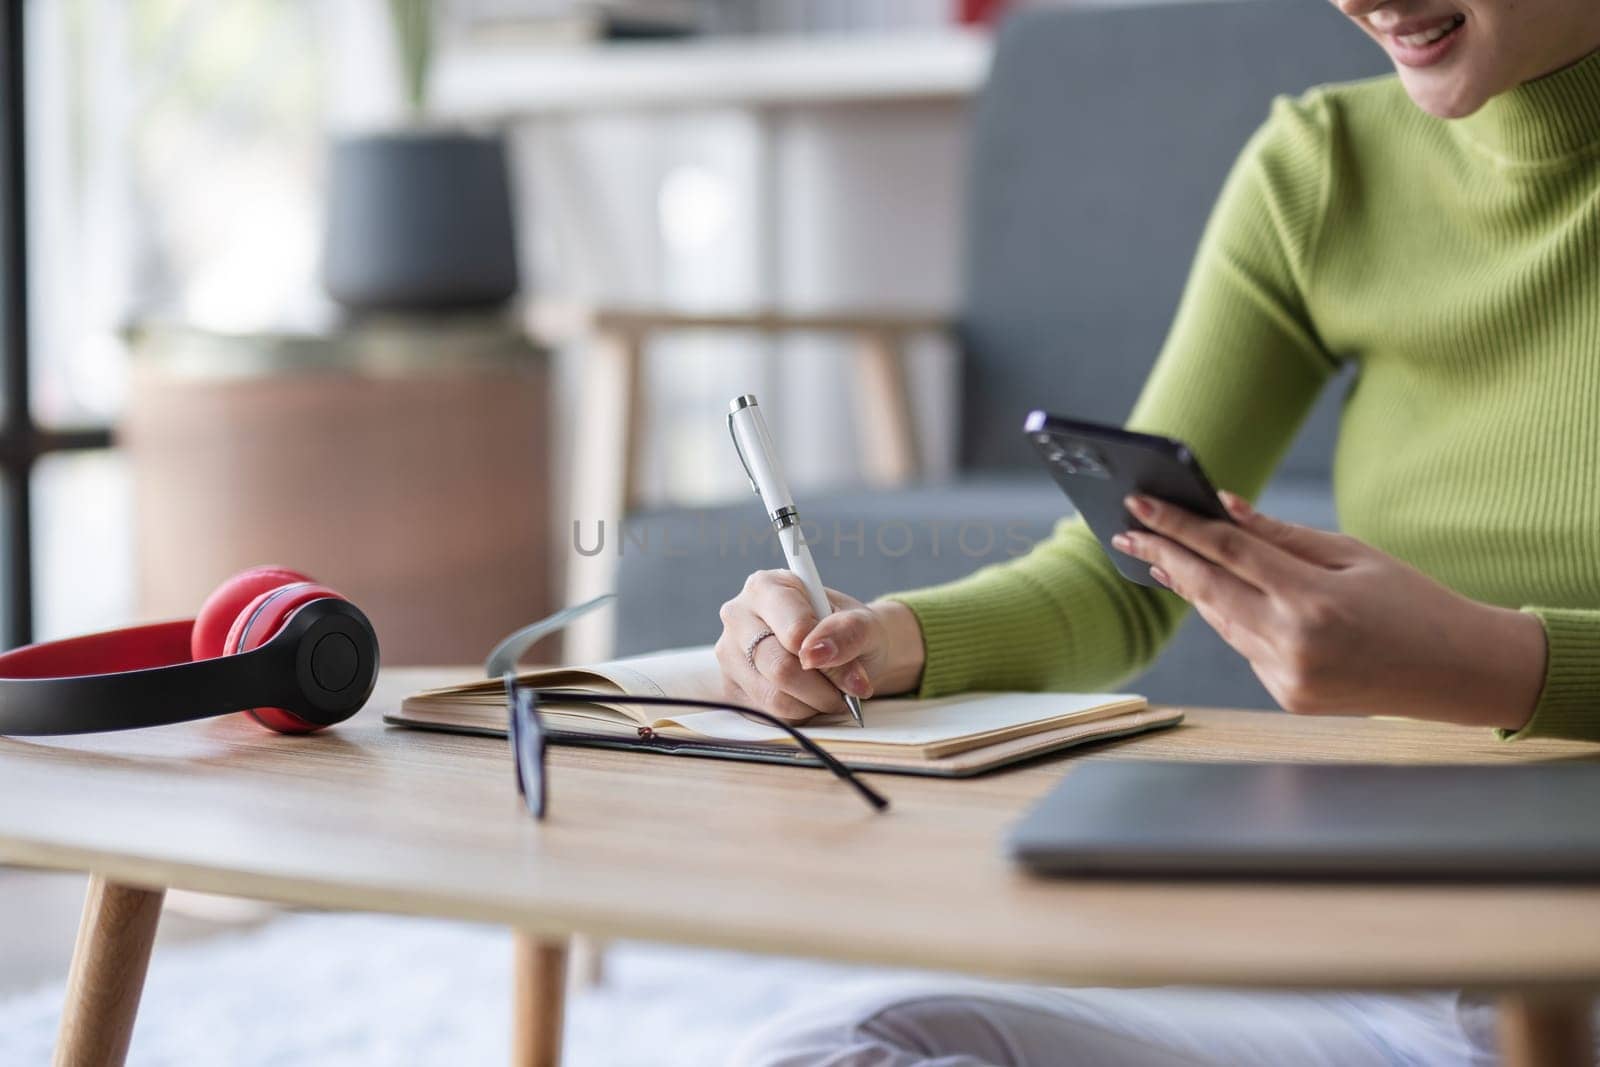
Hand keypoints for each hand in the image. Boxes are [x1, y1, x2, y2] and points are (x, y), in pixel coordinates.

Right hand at [714, 570, 925, 722]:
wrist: (841, 650)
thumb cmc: (847, 629)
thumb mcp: (863, 622)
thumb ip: (848, 631)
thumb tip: (817, 653)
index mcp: (766, 587)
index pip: (794, 632)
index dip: (826, 655)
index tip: (849, 662)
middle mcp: (738, 617)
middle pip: (780, 668)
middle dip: (824, 686)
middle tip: (848, 686)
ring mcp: (729, 656)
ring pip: (774, 697)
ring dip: (814, 703)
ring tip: (831, 691)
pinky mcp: (731, 689)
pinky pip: (768, 715)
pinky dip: (799, 714)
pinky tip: (808, 697)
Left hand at [1113, 491, 1547, 730]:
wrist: (1457, 672)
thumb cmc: (1411, 601)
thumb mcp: (1352, 554)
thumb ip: (1280, 535)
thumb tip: (1222, 507)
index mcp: (1313, 600)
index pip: (1227, 552)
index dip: (1178, 525)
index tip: (1141, 504)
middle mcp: (1293, 644)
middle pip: (1207, 589)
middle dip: (1163, 556)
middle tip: (1126, 532)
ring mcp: (1286, 677)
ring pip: (1221, 621)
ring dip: (1191, 587)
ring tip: (1159, 556)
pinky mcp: (1286, 696)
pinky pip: (1246, 647)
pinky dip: (1235, 619)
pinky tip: (1224, 597)